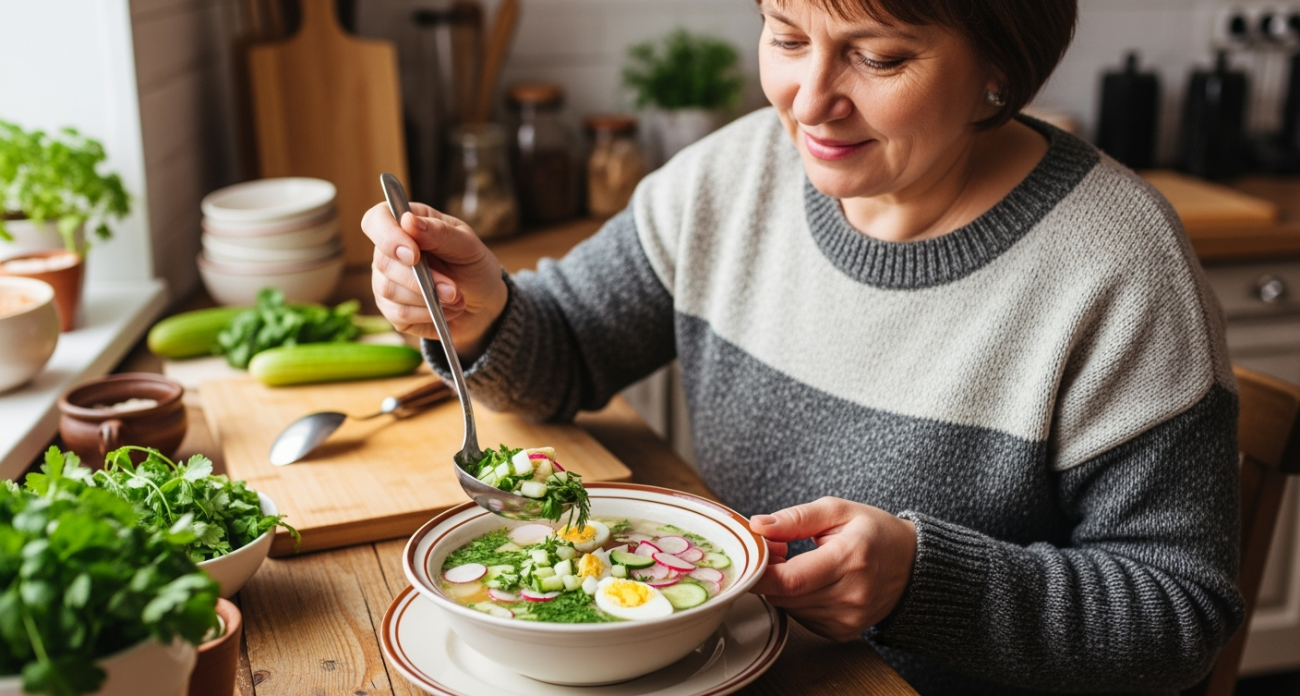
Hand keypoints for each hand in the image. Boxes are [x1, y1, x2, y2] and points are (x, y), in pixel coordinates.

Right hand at [362, 201, 508, 358]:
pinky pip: (399, 313)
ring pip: (389, 290)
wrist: (483, 303)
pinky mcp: (391, 309)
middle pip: (383, 262)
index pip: (376, 221)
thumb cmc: (473, 266)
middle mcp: (389, 251)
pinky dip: (427, 313)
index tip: (414, 254)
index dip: (388, 237)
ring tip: (455, 298)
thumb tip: (408, 221)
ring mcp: (386, 280)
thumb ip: (439, 232)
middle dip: (422, 279)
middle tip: (453, 288)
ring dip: (428, 298)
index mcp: (406, 224)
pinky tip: (445, 310)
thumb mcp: (467, 245)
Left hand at [749, 497, 916, 641]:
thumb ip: (795, 518)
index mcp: (849, 559)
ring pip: (790, 608)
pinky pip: (802, 618)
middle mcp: (850, 595)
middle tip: (776, 549)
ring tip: (799, 562)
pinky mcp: (844, 632)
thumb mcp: (838, 511)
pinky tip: (812, 582)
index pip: (790, 579)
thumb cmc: (875, 533)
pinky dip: (797, 600)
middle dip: (769, 574)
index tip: (750, 556)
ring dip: (783, 587)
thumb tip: (757, 526)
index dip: (761, 571)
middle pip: (785, 596)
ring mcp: (848, 619)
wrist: (915, 566)